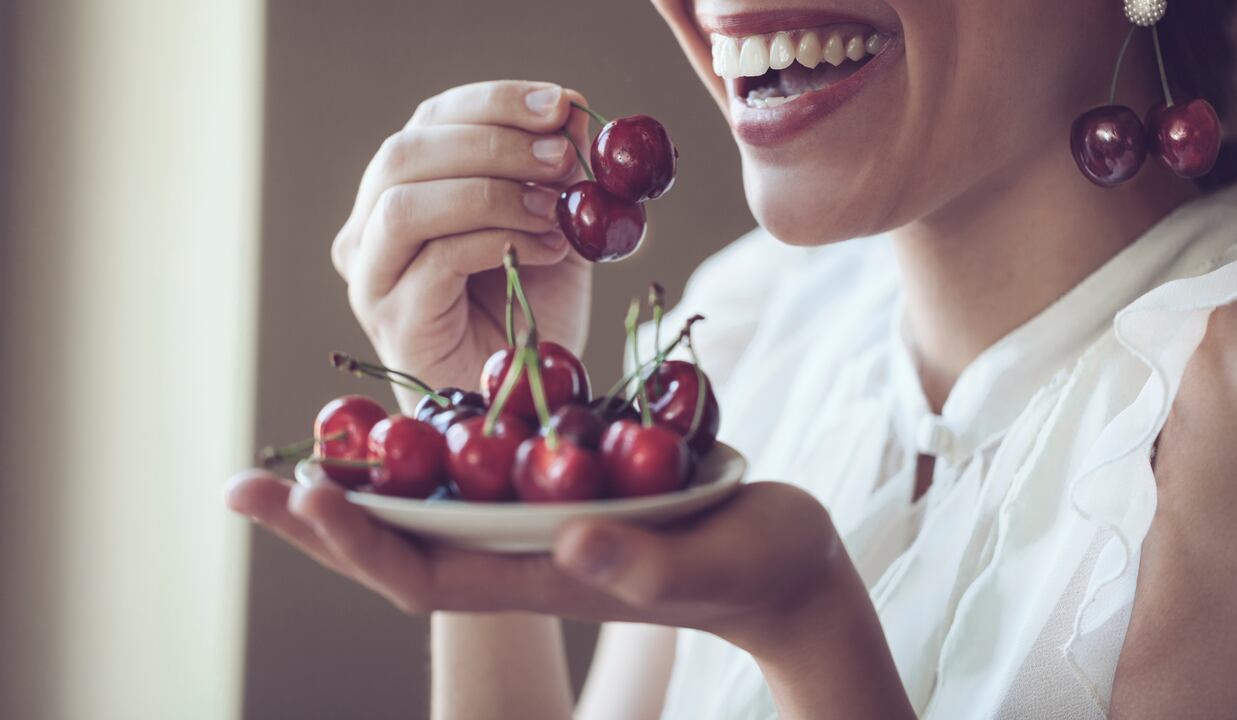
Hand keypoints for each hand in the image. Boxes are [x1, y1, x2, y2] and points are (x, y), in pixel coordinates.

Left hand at [224, 472, 869, 657]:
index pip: (426, 570)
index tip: (306, 492)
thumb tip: (570, 541)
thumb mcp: (705, 565)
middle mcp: (522, 548)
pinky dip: (433, 443)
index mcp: (541, 573)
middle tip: (241, 485)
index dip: (360, 539)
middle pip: (402, 539)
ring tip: (302, 444)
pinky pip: (481, 464)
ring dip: (364, 476)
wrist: (783, 564)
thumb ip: (641, 565)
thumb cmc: (754, 571)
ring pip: (432, 499)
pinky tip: (405, 413)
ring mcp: (538, 517)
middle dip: (323, 516)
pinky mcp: (564, 483)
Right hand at [331, 80, 593, 405]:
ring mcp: (372, 274)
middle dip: (495, 142)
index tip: (562, 104)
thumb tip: (571, 108)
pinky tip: (548, 249)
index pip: (432, 118)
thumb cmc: (528, 306)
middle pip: (406, 151)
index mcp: (406, 186)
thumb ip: (557, 172)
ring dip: (492, 192)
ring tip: (557, 211)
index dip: (496, 102)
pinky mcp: (392, 318)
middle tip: (564, 157)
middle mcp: (370, 225)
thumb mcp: (554, 223)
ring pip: (405, 202)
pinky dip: (499, 241)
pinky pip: (436, 258)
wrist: (519, 391)